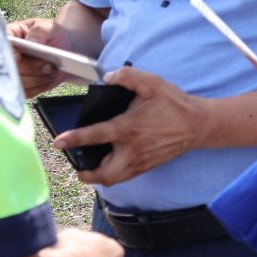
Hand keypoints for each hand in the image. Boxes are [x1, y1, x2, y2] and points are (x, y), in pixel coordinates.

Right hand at [8, 18, 72, 99]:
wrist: (63, 46)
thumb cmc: (51, 33)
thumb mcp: (47, 26)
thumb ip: (39, 31)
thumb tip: (31, 42)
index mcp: (9, 37)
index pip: (0, 47)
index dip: (6, 54)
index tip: (18, 57)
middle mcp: (7, 56)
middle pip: (8, 68)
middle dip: (30, 68)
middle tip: (48, 65)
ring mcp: (13, 73)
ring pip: (17, 83)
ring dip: (37, 79)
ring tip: (52, 70)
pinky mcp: (22, 85)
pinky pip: (26, 92)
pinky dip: (39, 87)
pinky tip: (50, 78)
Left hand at [61, 68, 205, 186]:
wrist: (198, 124)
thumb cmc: (174, 104)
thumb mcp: (151, 82)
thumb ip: (126, 76)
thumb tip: (106, 77)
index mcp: (129, 128)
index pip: (96, 136)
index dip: (75, 138)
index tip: (58, 141)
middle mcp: (132, 150)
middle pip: (101, 173)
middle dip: (84, 172)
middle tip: (74, 161)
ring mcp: (140, 162)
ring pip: (112, 179)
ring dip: (97, 175)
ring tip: (88, 163)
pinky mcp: (146, 167)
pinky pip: (123, 177)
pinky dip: (111, 173)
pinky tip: (108, 159)